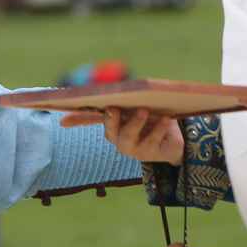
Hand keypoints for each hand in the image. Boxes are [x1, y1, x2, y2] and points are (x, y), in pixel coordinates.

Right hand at [63, 107, 184, 164]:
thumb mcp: (137, 106)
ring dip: (135, 123)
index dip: (77, 118)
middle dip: (111, 119)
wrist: (175, 140)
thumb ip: (121, 100)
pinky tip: (164, 119)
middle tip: (115, 107)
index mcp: (112, 125)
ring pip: (129, 137)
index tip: (70, 114)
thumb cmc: (152, 118)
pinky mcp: (150, 154)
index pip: (90, 120)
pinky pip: (151, 141)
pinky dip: (158, 129)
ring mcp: (133, 149)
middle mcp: (119, 139)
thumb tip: (99, 93)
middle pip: (110, 131)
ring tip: (144, 110)